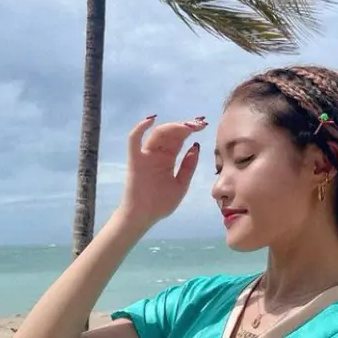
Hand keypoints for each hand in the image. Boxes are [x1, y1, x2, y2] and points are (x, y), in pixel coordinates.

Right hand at [117, 114, 208, 229]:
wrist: (144, 217)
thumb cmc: (160, 204)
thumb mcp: (181, 184)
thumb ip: (188, 166)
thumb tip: (196, 146)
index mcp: (168, 159)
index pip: (180, 139)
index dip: (191, 130)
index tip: (204, 124)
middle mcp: (157, 154)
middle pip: (170, 133)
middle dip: (185, 126)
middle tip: (199, 123)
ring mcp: (145, 155)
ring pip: (157, 134)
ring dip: (172, 127)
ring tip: (188, 125)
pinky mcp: (134, 160)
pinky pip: (133, 140)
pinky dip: (140, 128)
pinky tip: (151, 119)